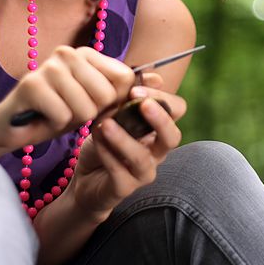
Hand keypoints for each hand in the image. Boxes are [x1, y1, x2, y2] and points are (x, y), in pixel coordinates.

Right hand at [0, 46, 135, 155]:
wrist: (14, 126)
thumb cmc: (59, 112)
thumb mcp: (97, 102)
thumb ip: (125, 90)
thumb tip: (159, 79)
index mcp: (88, 54)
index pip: (124, 78)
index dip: (113, 102)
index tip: (94, 104)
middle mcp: (70, 52)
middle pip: (107, 95)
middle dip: (92, 113)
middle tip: (71, 110)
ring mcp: (50, 66)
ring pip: (87, 108)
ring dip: (73, 120)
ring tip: (57, 112)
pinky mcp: (32, 84)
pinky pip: (64, 116)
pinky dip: (56, 125)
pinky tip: (44, 117)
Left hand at [69, 86, 184, 220]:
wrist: (85, 179)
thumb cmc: (105, 142)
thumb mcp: (113, 113)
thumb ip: (129, 96)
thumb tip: (153, 76)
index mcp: (158, 129)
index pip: (177, 109)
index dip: (163, 96)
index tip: (136, 86)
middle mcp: (157, 151)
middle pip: (172, 136)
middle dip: (159, 118)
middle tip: (139, 102)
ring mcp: (143, 172)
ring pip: (143, 158)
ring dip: (124, 138)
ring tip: (105, 123)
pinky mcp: (124, 188)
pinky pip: (120, 172)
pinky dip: (107, 153)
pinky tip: (95, 138)